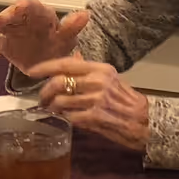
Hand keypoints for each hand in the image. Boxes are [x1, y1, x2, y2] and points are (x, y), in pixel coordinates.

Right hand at [0, 0, 90, 73]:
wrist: (48, 65)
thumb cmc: (57, 46)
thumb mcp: (67, 39)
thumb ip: (72, 28)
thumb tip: (86, 14)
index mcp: (39, 15)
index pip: (31, 6)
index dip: (24, 5)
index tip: (19, 7)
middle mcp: (23, 20)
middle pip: (11, 13)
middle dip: (5, 16)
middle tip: (0, 22)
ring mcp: (12, 31)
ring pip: (1, 25)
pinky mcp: (5, 44)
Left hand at [26, 55, 150, 151]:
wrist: (146, 122)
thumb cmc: (126, 101)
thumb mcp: (110, 79)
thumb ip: (89, 70)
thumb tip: (72, 56)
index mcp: (101, 69)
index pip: (66, 63)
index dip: (45, 67)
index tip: (32, 72)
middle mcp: (98, 81)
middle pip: (58, 82)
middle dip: (44, 92)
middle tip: (42, 99)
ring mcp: (96, 100)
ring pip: (60, 101)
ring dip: (52, 107)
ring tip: (52, 110)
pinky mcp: (95, 117)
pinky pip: (69, 116)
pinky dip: (64, 118)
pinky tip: (66, 118)